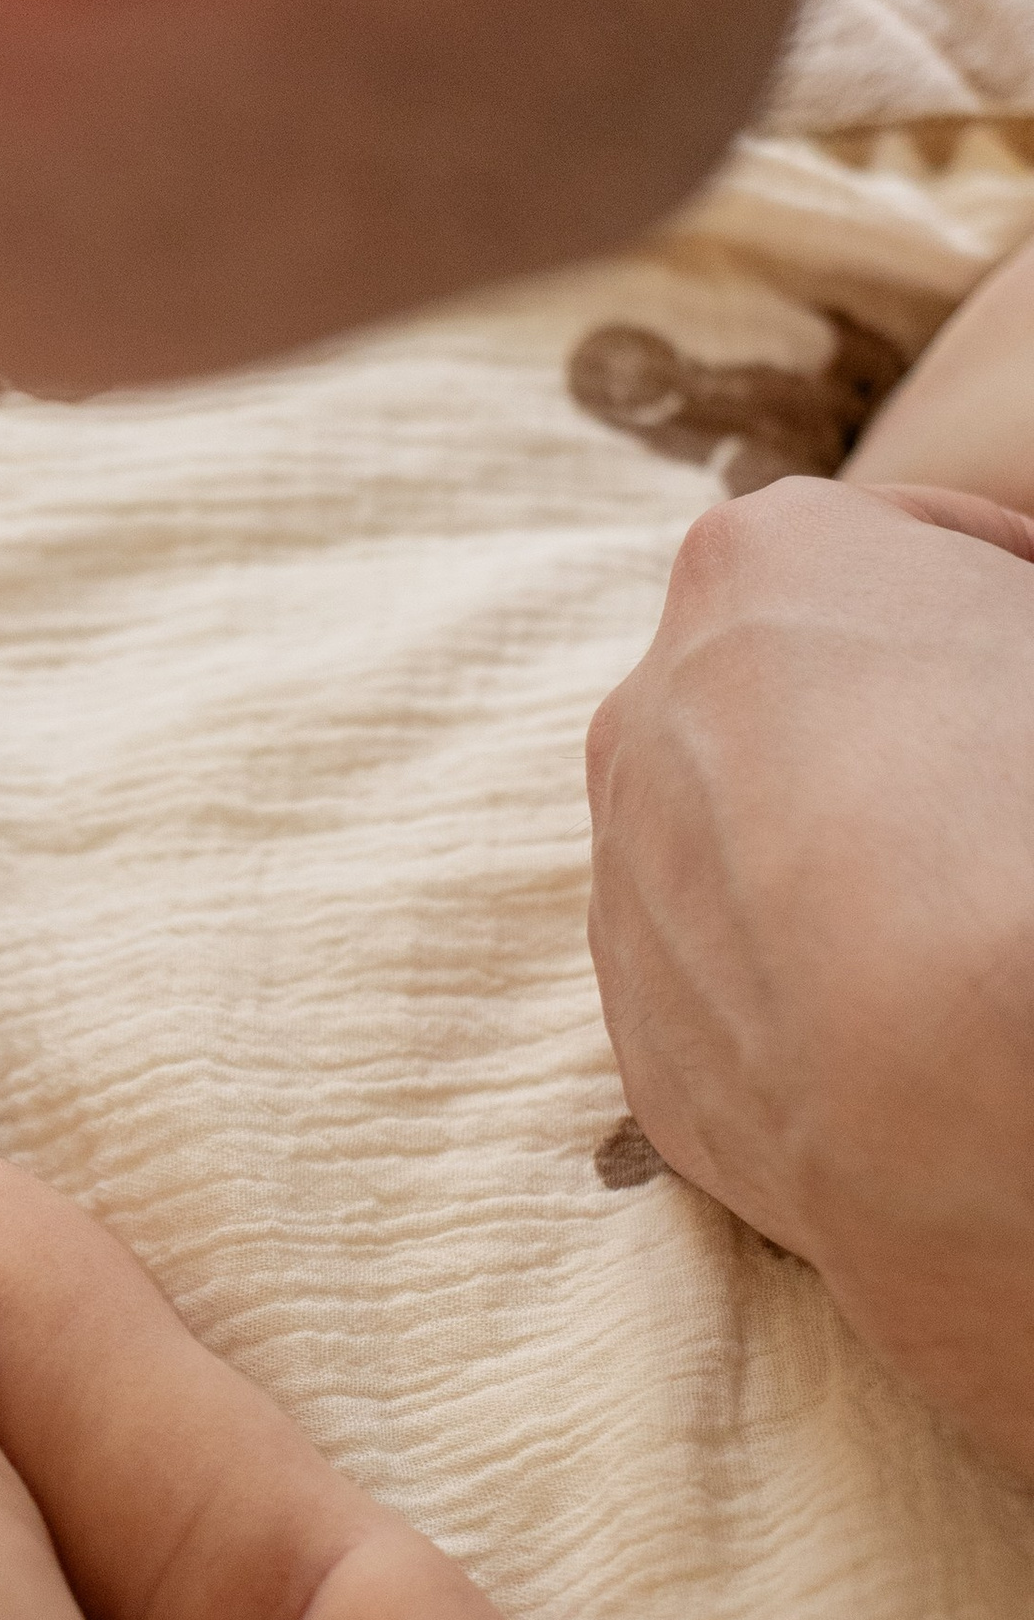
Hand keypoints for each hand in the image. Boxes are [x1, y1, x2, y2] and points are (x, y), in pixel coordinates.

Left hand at [585, 475, 1033, 1471]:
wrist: (975, 1073)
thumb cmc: (1026, 821)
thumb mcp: (1033, 644)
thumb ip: (999, 643)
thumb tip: (990, 690)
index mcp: (760, 563)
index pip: (893, 546)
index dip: (995, 592)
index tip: (1026, 638)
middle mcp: (650, 709)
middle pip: (788, 701)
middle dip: (883, 732)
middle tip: (992, 793)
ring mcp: (627, 880)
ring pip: (737, 848)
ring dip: (829, 868)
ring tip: (958, 926)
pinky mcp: (640, 1041)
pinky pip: (730, 992)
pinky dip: (806, 998)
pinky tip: (913, 1034)